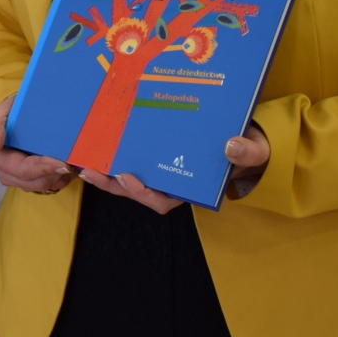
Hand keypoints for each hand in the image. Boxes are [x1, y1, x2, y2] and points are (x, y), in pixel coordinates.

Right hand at [0, 96, 73, 194]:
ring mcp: (20, 179)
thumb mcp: (1, 112)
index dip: (43, 168)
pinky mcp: (33, 181)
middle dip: (56, 173)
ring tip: (73, 162)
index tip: (62, 164)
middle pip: (35, 182)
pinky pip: (52, 187)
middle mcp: (7, 173)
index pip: (22, 169)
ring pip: (45, 186)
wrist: (23, 113)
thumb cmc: (13, 111)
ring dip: (61, 176)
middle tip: (72, 163)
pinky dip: (63, 178)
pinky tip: (69, 166)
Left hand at [77, 123, 270, 213]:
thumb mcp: (256, 150)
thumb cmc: (249, 148)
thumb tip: (232, 148)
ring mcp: (159, 168)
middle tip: (90, 170)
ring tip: (81, 159)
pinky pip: (128, 156)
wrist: (247, 136)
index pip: (162, 200)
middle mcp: (171, 181)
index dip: (144, 193)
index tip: (128, 178)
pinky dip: (111, 153)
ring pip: (126, 176)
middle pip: (135, 189)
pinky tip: (93, 142)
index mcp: (190, 188)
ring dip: (104, 171)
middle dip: (111, 183)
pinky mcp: (152, 151)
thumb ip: (249, 153)